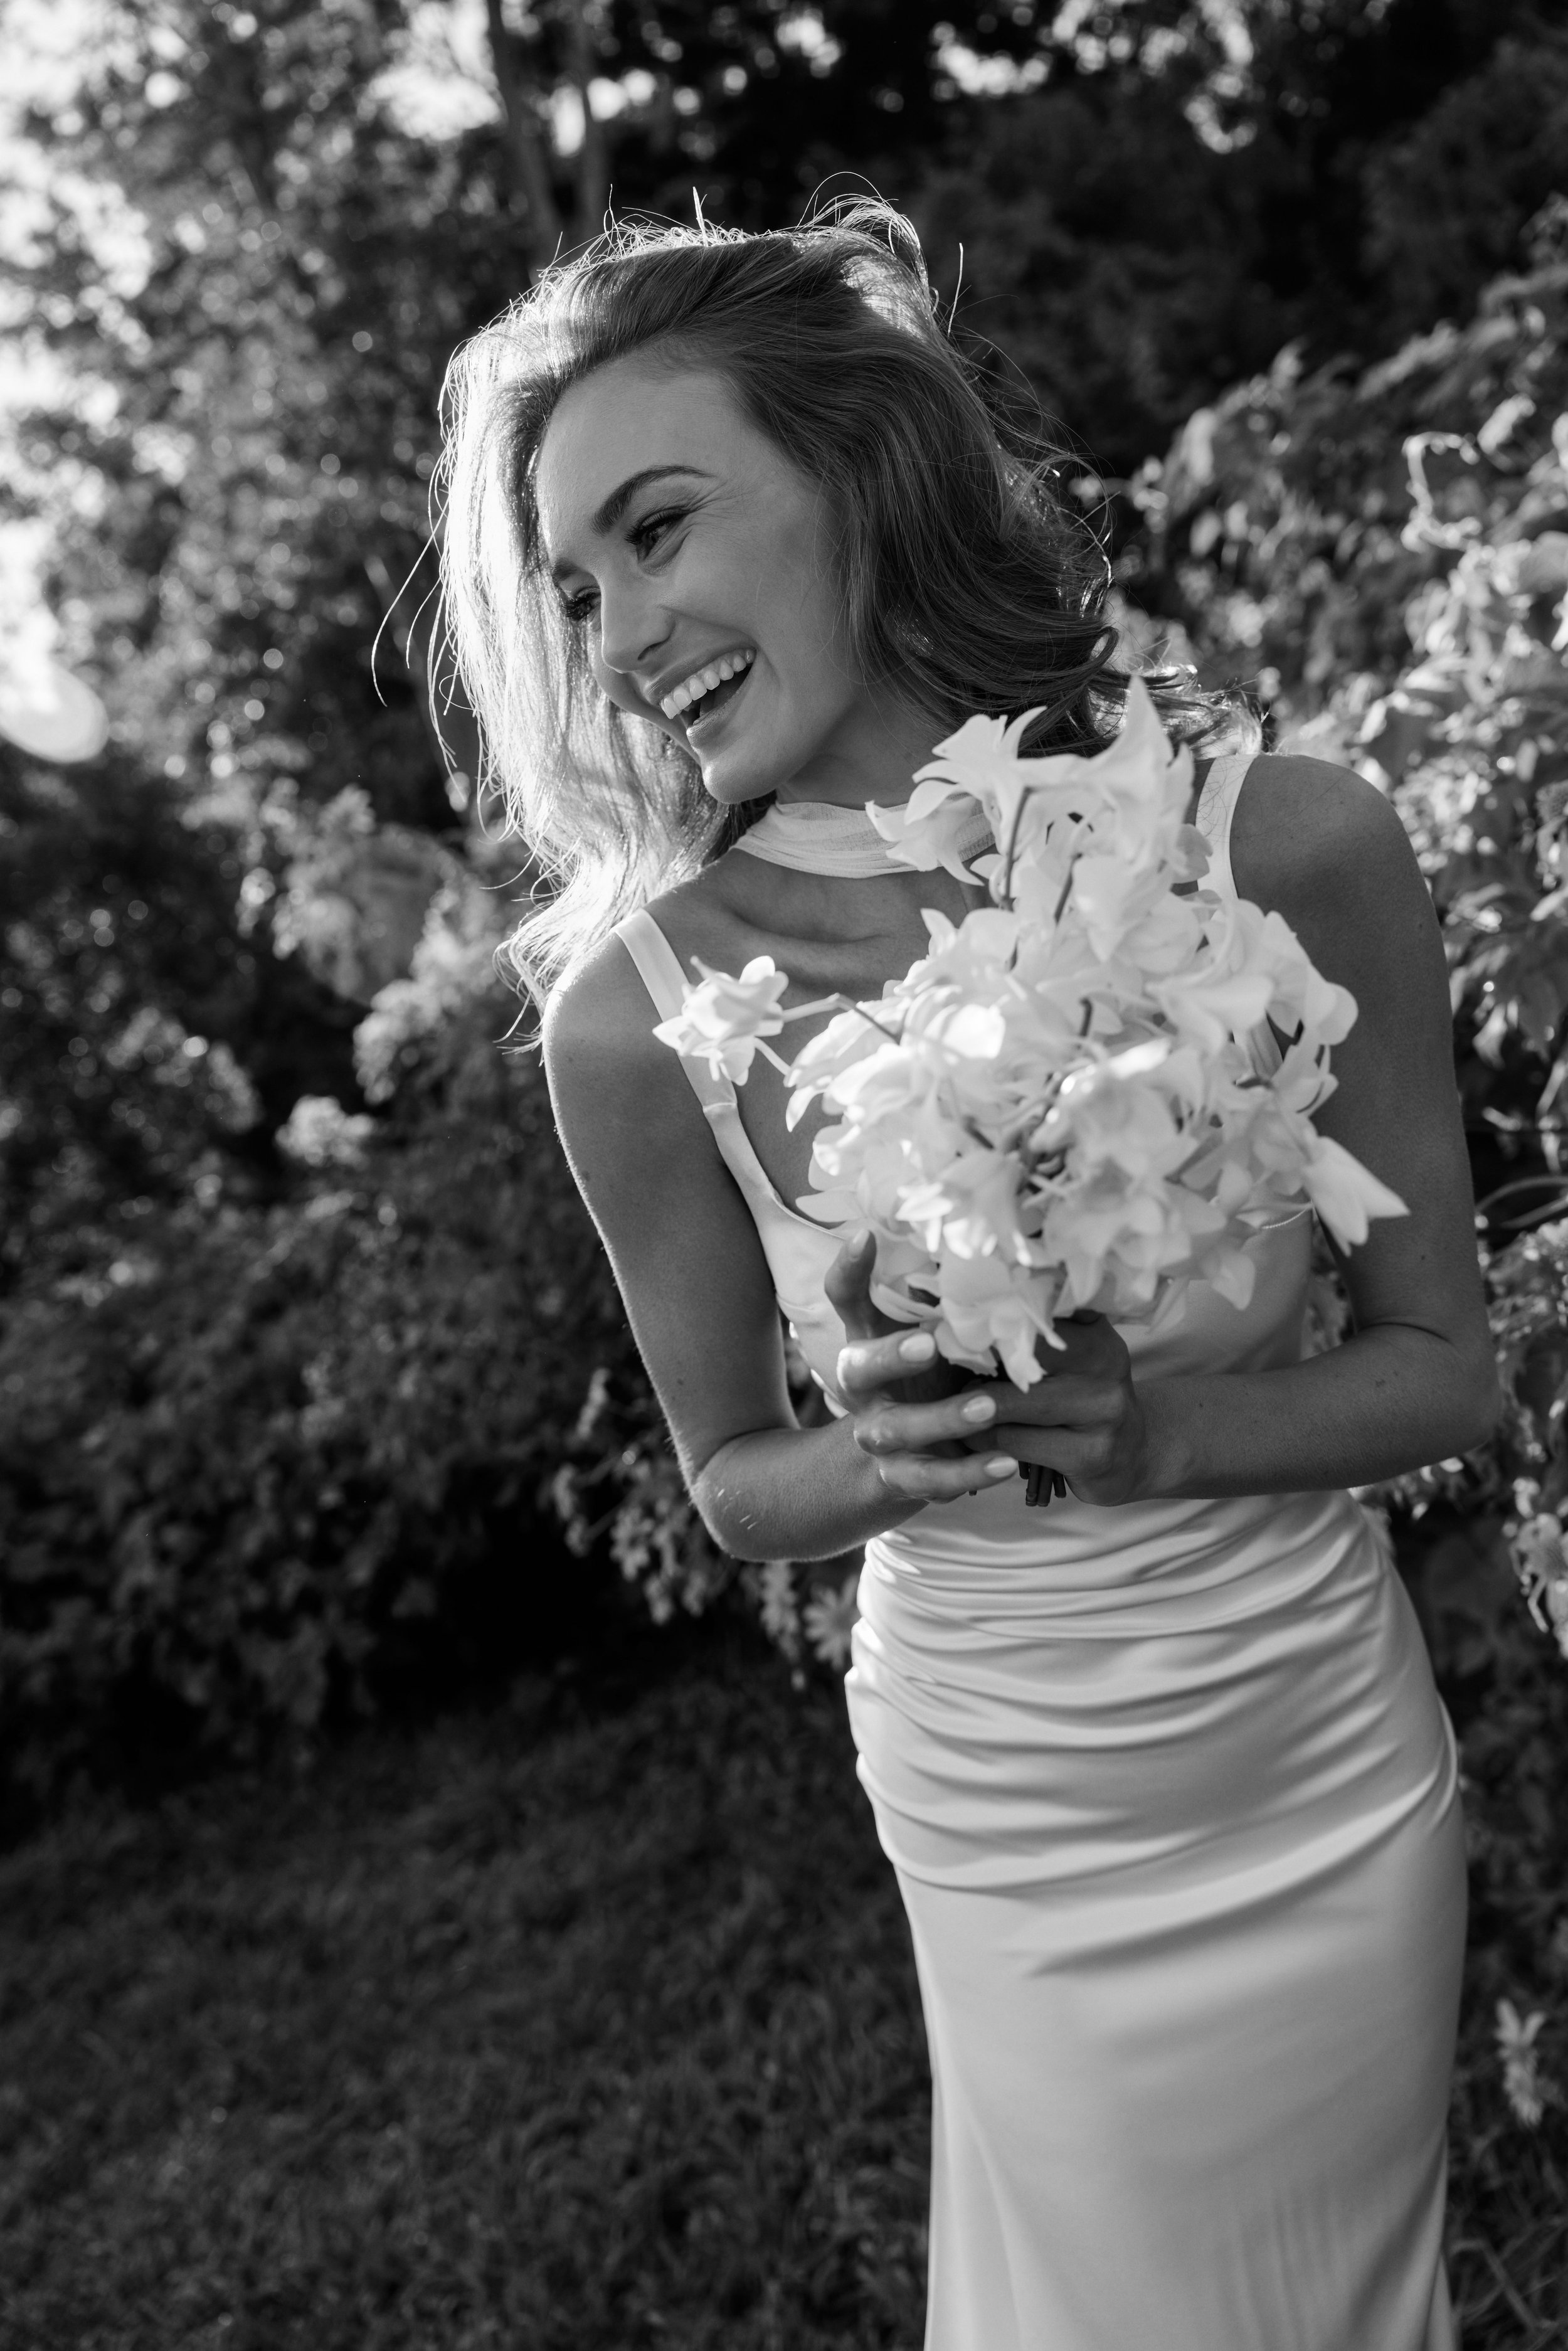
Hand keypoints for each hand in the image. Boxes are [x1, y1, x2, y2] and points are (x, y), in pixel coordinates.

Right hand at [826, 1233, 1019, 1505]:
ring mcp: (878, 1435)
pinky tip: (1006, 1463)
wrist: (892, 1464)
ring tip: (989, 1408)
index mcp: (864, 1342)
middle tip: (928, 1342)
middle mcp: (861, 1389)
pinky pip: (929, 1480)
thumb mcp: (927, 1332)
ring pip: (897, 1430)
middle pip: (858, 1369)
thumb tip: (998, 1234)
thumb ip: (942, 1296)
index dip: (849, 1271)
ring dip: (942, 1419)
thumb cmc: (925, 1380)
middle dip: (891, 1355)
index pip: (844, 1299)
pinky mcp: (901, 1478)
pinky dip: (967, 1475)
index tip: (867, 1236)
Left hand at [961, 1313, 1149, 1505]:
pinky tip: (970, 1440)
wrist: (1133, 1456)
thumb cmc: (1082, 1400)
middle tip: (937, 1365)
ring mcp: (1104, 1411)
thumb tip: (953, 1311)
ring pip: (1014, 1403)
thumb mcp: (1072, 1359)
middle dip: (975, 1362)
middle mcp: (1106, 1364)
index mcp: (1095, 1332)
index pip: (1035, 1314)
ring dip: (971, 1409)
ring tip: (950, 1409)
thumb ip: (1030, 1336)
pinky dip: (984, 1442)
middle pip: (1022, 1355)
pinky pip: (1016, 1444)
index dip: (989, 1317)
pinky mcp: (1092, 1454)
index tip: (949, 1318)